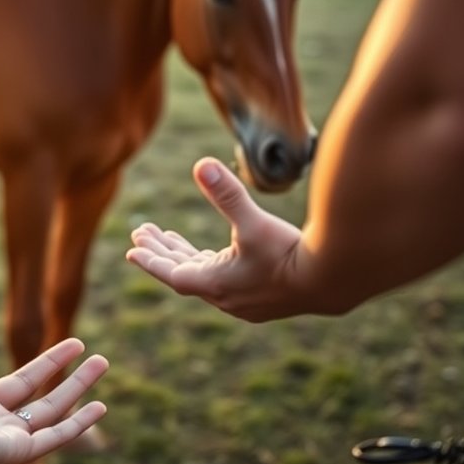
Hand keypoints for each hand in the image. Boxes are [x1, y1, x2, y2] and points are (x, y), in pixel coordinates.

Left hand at [0, 338, 108, 463]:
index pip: (19, 385)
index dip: (46, 364)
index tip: (72, 344)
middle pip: (44, 399)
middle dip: (72, 378)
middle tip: (100, 359)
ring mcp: (6, 442)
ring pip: (54, 413)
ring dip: (80, 389)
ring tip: (105, 364)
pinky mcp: (14, 453)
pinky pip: (54, 437)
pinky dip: (79, 424)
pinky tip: (100, 406)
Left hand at [126, 157, 310, 321]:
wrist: (331, 281)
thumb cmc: (291, 253)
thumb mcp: (254, 222)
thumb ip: (227, 194)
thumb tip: (200, 163)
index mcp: (217, 284)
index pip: (172, 273)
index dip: (151, 259)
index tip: (132, 249)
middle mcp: (225, 297)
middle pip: (183, 272)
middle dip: (162, 251)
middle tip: (141, 232)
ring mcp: (242, 300)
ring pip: (202, 275)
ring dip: (183, 256)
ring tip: (166, 236)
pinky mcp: (258, 297)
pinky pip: (221, 279)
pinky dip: (207, 264)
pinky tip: (207, 254)